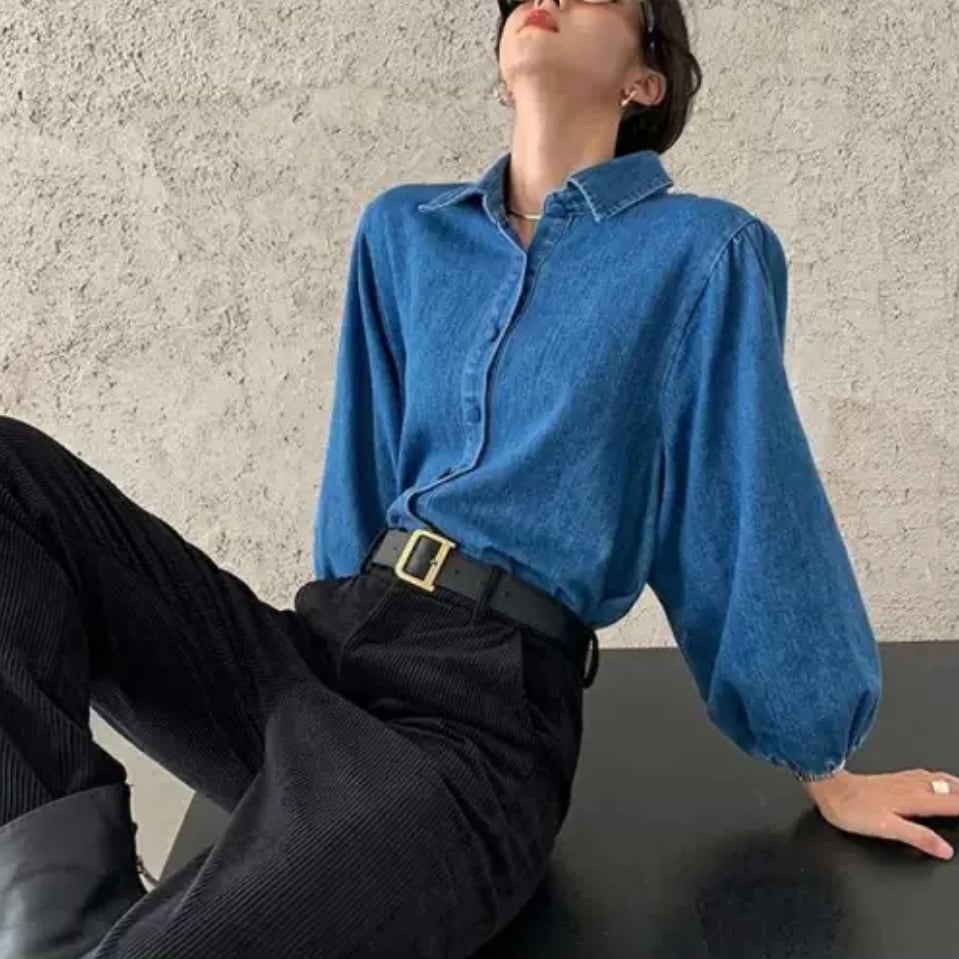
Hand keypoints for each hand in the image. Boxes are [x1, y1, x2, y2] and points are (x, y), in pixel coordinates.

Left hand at [803, 768, 958, 859]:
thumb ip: (918, 837)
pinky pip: (925, 775)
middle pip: (949, 789)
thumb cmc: (852, 808)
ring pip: (937, 779)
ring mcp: (901, 780)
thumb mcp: (886, 828)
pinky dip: (940, 778)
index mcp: (914, 799)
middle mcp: (911, 786)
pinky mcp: (892, 777)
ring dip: (955, 785)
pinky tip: (936, 779)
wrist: (828, 788)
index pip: (952, 803)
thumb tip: (945, 849)